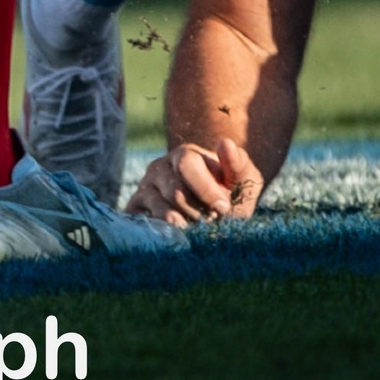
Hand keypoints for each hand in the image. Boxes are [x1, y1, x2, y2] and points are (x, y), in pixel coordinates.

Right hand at [127, 138, 264, 224]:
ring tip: (199, 228)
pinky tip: (182, 235)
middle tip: (211, 220)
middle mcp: (159, 168)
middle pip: (175, 193)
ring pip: (163, 212)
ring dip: (188, 226)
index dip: (207, 190)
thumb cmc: (230, 197)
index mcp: (184, 155)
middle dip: (199, 212)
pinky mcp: (136, 211)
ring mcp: (145, 189)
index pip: (187, 165)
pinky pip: (148, 224)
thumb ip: (238, 163)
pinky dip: (169, 234)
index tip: (224, 208)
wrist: (213, 220)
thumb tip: (225, 143)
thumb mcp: (243, 180)